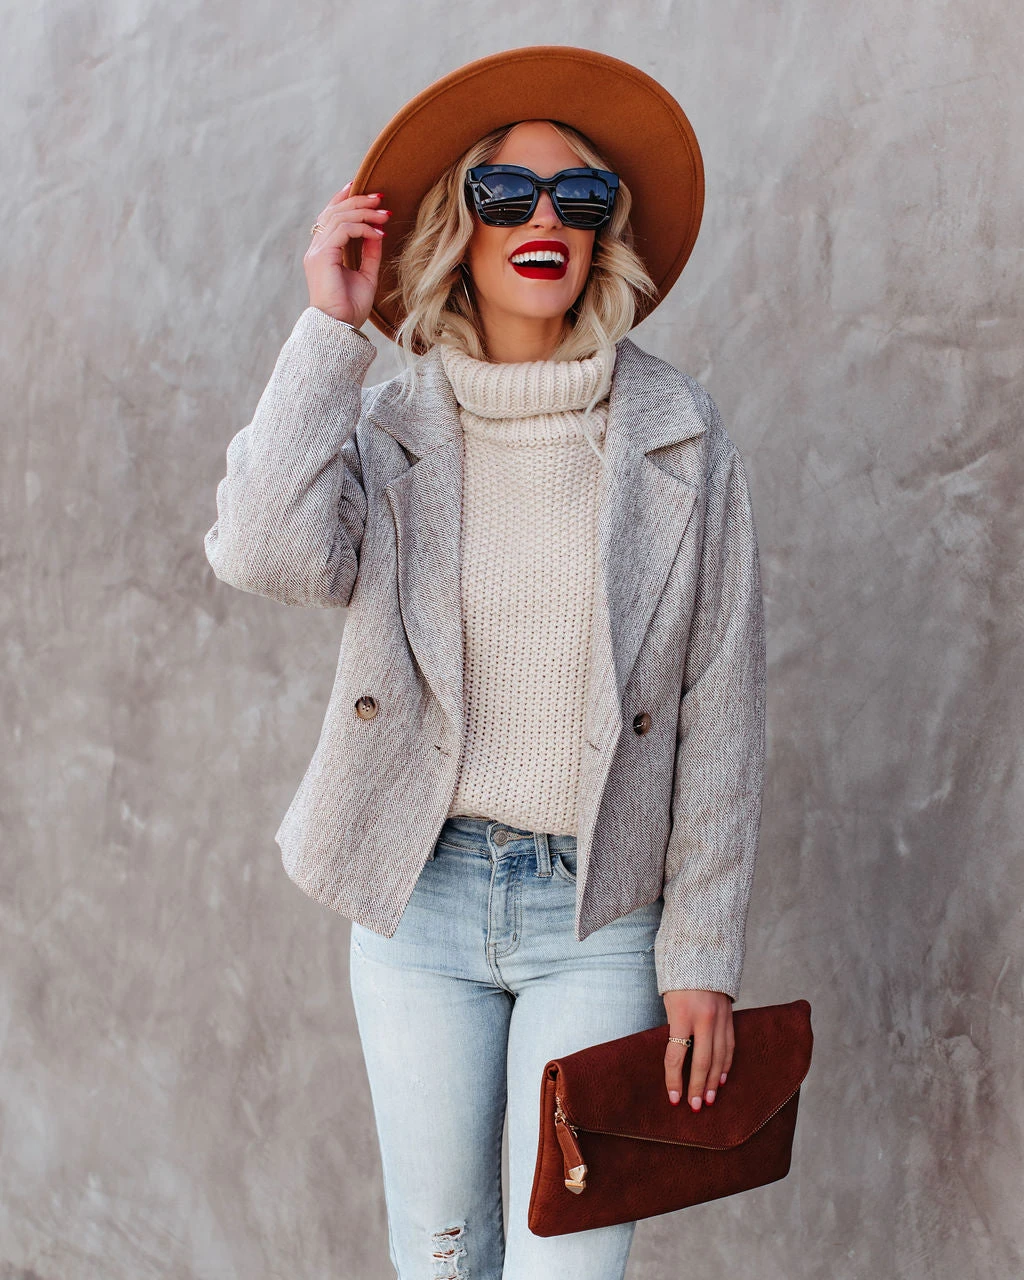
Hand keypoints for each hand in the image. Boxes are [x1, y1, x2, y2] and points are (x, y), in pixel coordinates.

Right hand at [303, 180, 391, 326]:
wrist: (339, 328)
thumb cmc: (350, 308)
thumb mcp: (366, 275)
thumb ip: (369, 253)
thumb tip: (378, 232)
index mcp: (323, 252)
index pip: (330, 216)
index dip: (344, 198)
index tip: (363, 189)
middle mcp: (316, 249)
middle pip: (335, 211)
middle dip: (359, 201)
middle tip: (381, 198)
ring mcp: (317, 252)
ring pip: (339, 217)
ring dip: (365, 212)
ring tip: (385, 215)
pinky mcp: (322, 257)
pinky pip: (343, 230)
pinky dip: (363, 228)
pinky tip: (378, 234)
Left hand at [663, 989, 733, 1110]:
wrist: (702, 952)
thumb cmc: (678, 979)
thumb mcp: (669, 1001)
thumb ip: (674, 1028)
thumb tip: (676, 1059)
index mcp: (682, 1014)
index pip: (676, 1055)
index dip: (673, 1080)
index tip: (673, 1098)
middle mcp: (703, 1019)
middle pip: (701, 1061)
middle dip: (697, 1087)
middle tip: (694, 1107)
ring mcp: (719, 1018)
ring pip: (719, 1057)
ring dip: (713, 1081)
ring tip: (708, 1100)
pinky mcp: (729, 1017)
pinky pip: (729, 1046)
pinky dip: (725, 1065)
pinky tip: (720, 1079)